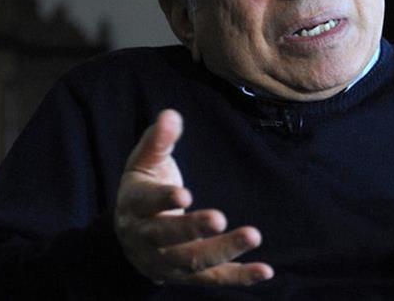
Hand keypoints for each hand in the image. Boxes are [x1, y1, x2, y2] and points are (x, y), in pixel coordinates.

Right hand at [114, 109, 273, 284]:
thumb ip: (158, 140)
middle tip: (219, 218)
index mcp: (135, 207)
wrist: (128, 239)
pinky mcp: (188, 276)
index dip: (163, 200)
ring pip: (193, 261)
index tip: (184, 194)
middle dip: (193, 229)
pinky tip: (265, 270)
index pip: (147, 204)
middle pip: (169, 238)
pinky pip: (215, 279)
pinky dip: (240, 276)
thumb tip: (171, 115)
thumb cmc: (142, 191)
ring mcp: (167, 261)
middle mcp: (147, 239)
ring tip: (253, 235)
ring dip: (223, 250)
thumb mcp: (143, 164)